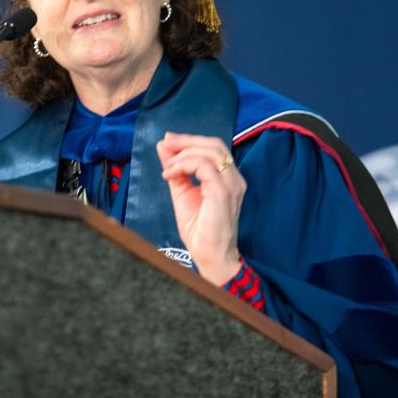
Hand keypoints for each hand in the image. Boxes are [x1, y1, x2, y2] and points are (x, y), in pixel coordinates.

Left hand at [156, 132, 245, 285]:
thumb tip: (163, 148)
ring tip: (167, 166)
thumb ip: (176, 170)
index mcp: (227, 177)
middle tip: (165, 143)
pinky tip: (171, 174)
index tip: (167, 142)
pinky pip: (204, 167)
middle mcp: (234, 178)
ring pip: (209, 152)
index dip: (189, 140)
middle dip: (186, 140)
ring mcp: (231, 185)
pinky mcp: (223, 193)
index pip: (212, 147)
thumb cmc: (200, 230)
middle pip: (213, 144)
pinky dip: (184, 165)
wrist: (210, 256)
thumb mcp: (182, 193)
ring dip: (183, 154)